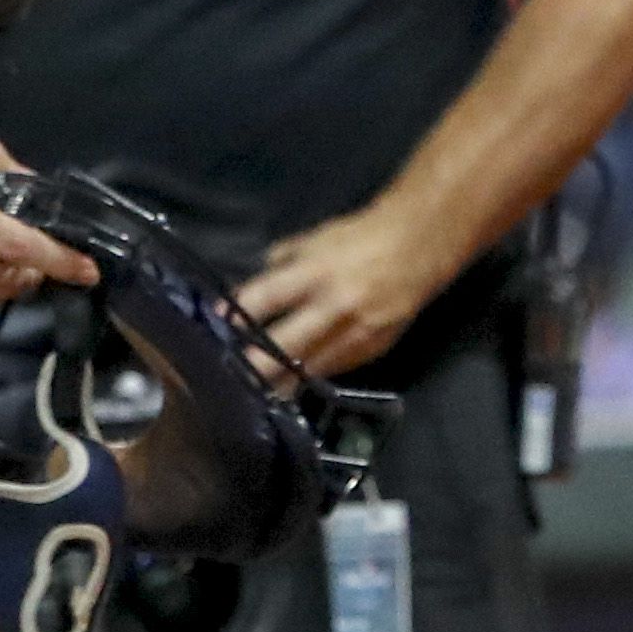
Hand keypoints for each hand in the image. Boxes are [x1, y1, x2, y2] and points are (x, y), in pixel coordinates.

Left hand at [236, 198, 457, 379]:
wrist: (418, 248)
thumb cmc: (361, 237)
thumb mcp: (317, 238)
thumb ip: (284, 262)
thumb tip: (254, 286)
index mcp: (315, 272)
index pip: (265, 298)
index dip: (236, 315)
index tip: (215, 327)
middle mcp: (333, 307)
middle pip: (282, 346)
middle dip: (252, 365)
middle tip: (226, 378)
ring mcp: (354, 333)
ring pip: (307, 368)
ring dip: (278, 382)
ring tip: (253, 394)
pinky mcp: (371, 350)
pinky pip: (333, 369)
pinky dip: (311, 376)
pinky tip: (292, 386)